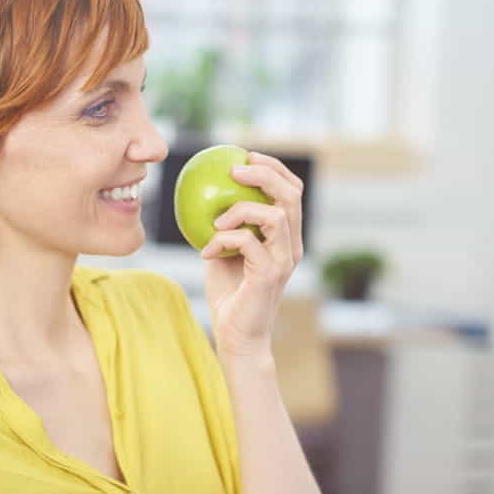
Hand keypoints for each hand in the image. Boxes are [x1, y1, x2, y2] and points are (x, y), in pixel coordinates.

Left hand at [199, 151, 304, 356]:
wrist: (236, 337)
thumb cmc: (228, 295)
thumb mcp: (223, 251)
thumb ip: (224, 225)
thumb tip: (200, 193)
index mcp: (286, 237)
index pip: (292, 191)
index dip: (274, 167)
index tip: (245, 155)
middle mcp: (292, 246)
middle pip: (292, 194)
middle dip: (265, 173)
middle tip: (234, 169)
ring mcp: (284, 261)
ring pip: (275, 215)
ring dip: (240, 210)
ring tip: (216, 222)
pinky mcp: (269, 275)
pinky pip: (248, 242)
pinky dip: (223, 240)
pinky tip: (205, 252)